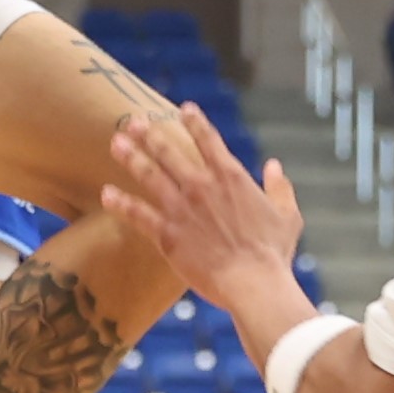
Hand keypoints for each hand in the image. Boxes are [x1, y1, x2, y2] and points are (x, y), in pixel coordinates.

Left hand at [103, 105, 303, 314]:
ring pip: (149, 175)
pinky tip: (106, 194)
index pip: (208, 140)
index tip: (184, 108)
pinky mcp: (167, 235)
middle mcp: (202, 186)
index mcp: (231, 177)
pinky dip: (121, 203)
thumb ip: (279, 187)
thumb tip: (274, 166)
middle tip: (132, 120)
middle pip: (169, 151)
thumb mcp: (287, 215)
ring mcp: (181, 209)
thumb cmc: (273, 253)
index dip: (195, 122)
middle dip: (149, 133)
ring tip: (116, 142)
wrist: (253, 283)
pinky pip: (138, 215)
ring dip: (131, 157)